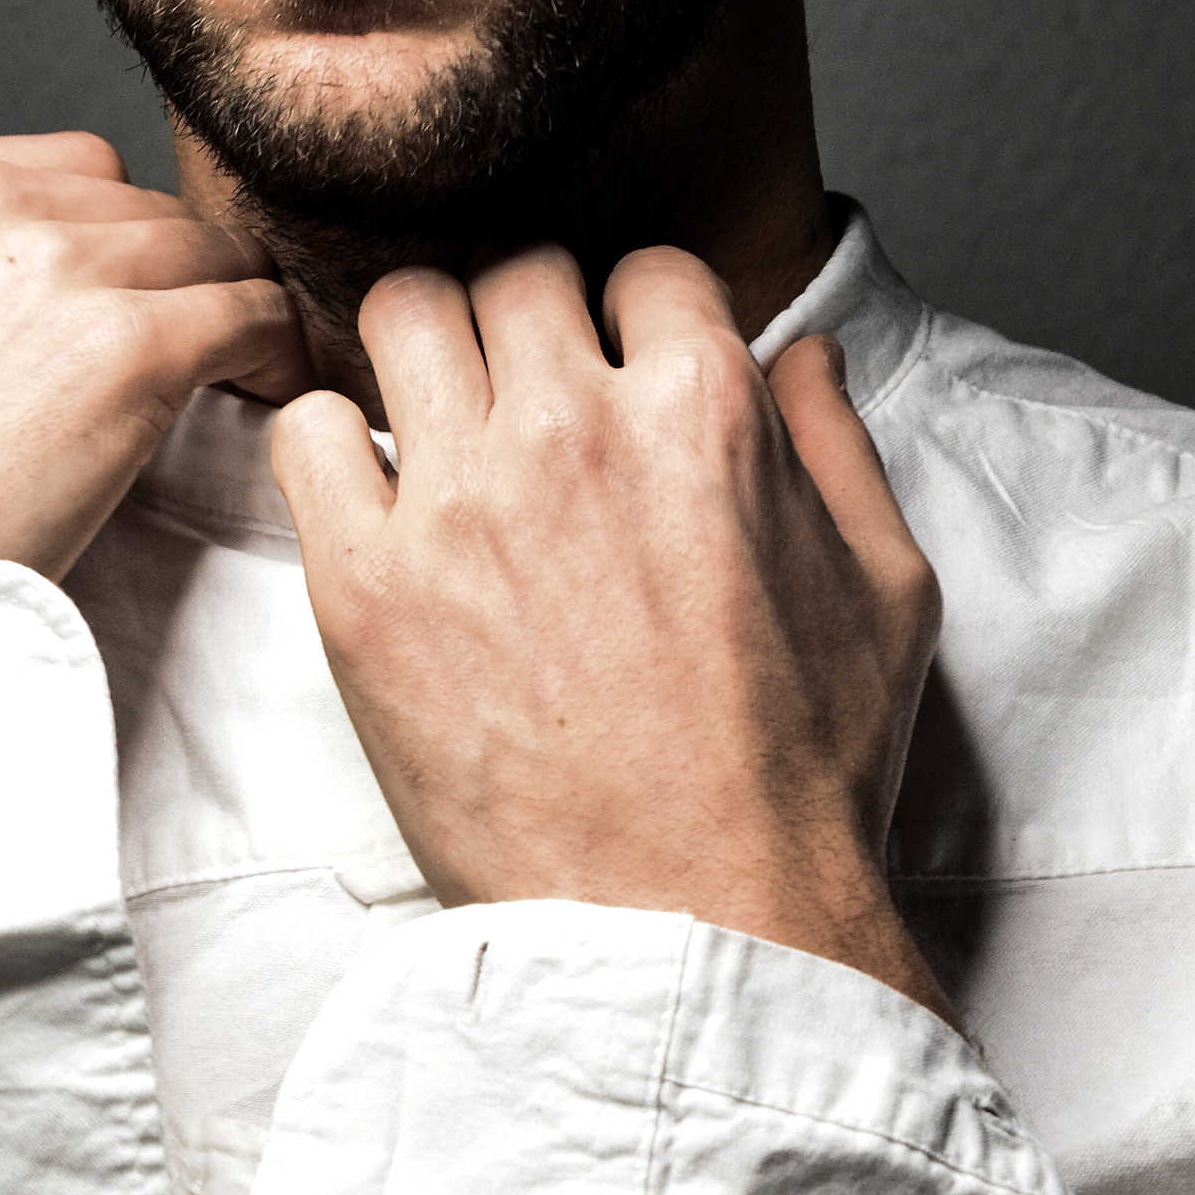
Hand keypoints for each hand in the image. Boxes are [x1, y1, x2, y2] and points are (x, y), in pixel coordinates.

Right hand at [0, 133, 305, 715]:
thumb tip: (34, 309)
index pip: (72, 171)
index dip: (113, 247)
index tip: (128, 307)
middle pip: (143, 209)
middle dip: (174, 282)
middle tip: (201, 353)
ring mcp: (53, 266)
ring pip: (210, 255)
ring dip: (229, 314)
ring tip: (238, 378)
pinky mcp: (124, 345)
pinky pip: (252, 315)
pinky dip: (275, 353)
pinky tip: (266, 393)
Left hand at [272, 244, 948, 1011]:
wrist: (696, 925)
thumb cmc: (797, 778)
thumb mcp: (886, 593)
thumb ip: (841, 447)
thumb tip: (805, 351)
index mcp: (706, 413)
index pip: (647, 268)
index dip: (639, 315)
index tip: (624, 367)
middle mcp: (576, 430)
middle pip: (516, 271)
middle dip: (531, 317)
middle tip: (528, 392)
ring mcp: (461, 501)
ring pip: (403, 310)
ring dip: (427, 350)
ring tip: (442, 419)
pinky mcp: (365, 583)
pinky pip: (307, 431)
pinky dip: (331, 445)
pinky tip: (372, 496)